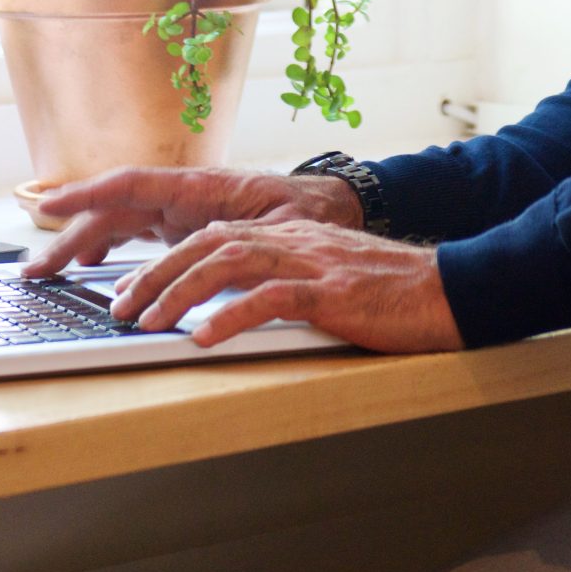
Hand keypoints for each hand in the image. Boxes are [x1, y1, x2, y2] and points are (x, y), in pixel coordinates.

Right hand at [22, 163, 361, 281]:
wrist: (331, 209)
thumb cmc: (311, 213)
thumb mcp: (288, 228)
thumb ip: (248, 240)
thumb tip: (213, 255)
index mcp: (202, 188)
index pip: (133, 185)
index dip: (87, 194)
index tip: (48, 206)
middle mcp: (184, 196)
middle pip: (115, 211)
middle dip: (70, 234)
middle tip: (35, 268)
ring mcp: (182, 211)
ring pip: (120, 222)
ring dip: (83, 243)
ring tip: (49, 272)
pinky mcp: (185, 226)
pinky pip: (137, 232)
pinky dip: (109, 246)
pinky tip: (91, 266)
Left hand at [107, 217, 462, 354]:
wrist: (448, 288)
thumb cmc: (390, 292)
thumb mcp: (328, 277)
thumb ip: (284, 283)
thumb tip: (232, 310)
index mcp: (291, 235)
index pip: (215, 235)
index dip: (167, 260)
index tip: (133, 288)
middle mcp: (295, 239)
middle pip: (209, 242)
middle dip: (158, 273)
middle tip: (122, 307)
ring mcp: (314, 262)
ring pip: (230, 262)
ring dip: (181, 292)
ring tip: (148, 321)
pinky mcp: (333, 292)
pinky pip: (273, 298)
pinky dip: (233, 316)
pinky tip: (205, 336)